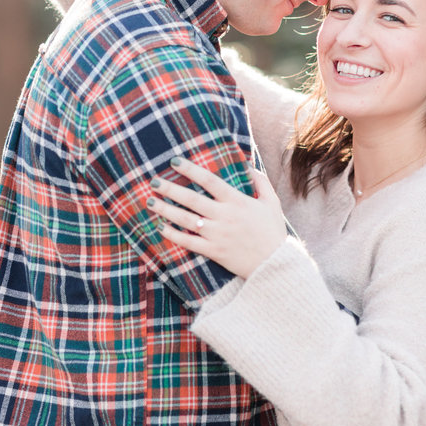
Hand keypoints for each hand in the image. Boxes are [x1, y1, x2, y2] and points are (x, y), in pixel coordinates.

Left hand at [146, 157, 286, 278]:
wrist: (275, 263)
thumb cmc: (273, 232)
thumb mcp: (272, 203)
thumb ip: (261, 182)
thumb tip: (249, 166)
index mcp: (237, 201)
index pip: (209, 180)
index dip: (190, 169)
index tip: (174, 162)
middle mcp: (224, 216)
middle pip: (191, 199)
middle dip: (170, 189)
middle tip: (153, 181)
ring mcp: (217, 234)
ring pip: (185, 220)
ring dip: (165, 210)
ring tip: (150, 202)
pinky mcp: (213, 251)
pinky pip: (188, 242)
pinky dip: (173, 234)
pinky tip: (160, 227)